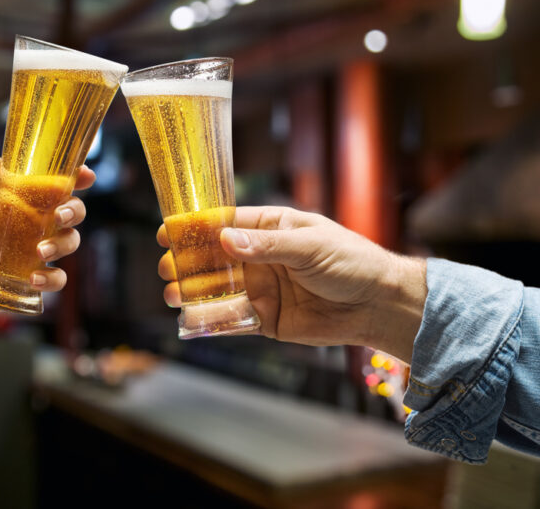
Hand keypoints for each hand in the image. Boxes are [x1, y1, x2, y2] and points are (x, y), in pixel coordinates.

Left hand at [0, 157, 95, 341]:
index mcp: (18, 208)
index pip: (53, 188)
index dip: (74, 179)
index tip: (85, 174)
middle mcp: (32, 230)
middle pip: (70, 214)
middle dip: (73, 211)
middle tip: (60, 215)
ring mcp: (34, 257)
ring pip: (69, 244)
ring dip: (62, 244)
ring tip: (39, 253)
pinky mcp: (32, 284)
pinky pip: (56, 280)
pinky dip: (51, 279)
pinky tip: (32, 279)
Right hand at [157, 206, 425, 362]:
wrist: (378, 305)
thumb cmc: (351, 262)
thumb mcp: (310, 246)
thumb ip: (267, 246)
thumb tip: (225, 240)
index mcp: (271, 228)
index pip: (225, 224)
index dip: (195, 228)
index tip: (168, 232)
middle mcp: (261, 257)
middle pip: (215, 259)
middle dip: (189, 263)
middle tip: (167, 268)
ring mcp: (262, 288)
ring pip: (219, 290)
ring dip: (195, 292)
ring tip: (173, 295)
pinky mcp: (267, 318)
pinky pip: (234, 319)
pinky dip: (213, 320)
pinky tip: (193, 320)